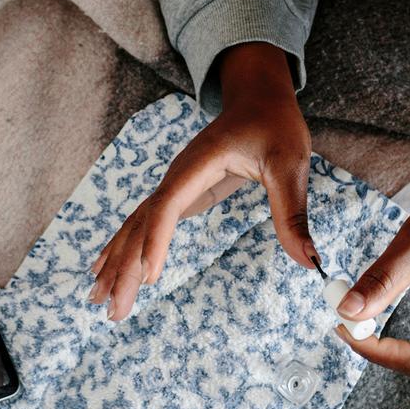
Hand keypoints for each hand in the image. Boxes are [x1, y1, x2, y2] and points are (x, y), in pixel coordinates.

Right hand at [88, 43, 320, 320]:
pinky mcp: (179, 194)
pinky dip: (124, 248)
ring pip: (136, 226)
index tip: (149, 276)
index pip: (169, 205)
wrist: (258, 98)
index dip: (157, 240)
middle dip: (125, 266)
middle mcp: (177, 176)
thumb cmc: (276, 126)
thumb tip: (310, 262)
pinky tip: (106, 270)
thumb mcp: (291, 165)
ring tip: (98, 301)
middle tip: (114, 310)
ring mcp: (174, 185)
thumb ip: (293, 214)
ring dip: (117, 263)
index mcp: (199, 164)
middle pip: (141, 223)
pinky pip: (144, 223)